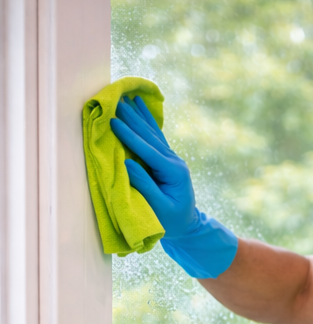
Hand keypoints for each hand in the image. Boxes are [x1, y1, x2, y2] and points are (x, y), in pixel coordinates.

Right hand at [110, 95, 237, 277]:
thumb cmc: (172, 221)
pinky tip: (141, 109)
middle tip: (117, 99)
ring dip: (139, 115)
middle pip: (150, 136)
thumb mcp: (160, 207)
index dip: (130, 136)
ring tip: (128, 98)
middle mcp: (174, 161)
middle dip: (133, 118)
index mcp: (174, 172)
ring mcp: (172, 159)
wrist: (188, 226)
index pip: (148, 151)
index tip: (114, 120)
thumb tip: (127, 163)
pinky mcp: (167, 160)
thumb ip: (145, 186)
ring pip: (153, 133)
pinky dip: (146, 122)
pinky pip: (154, 138)